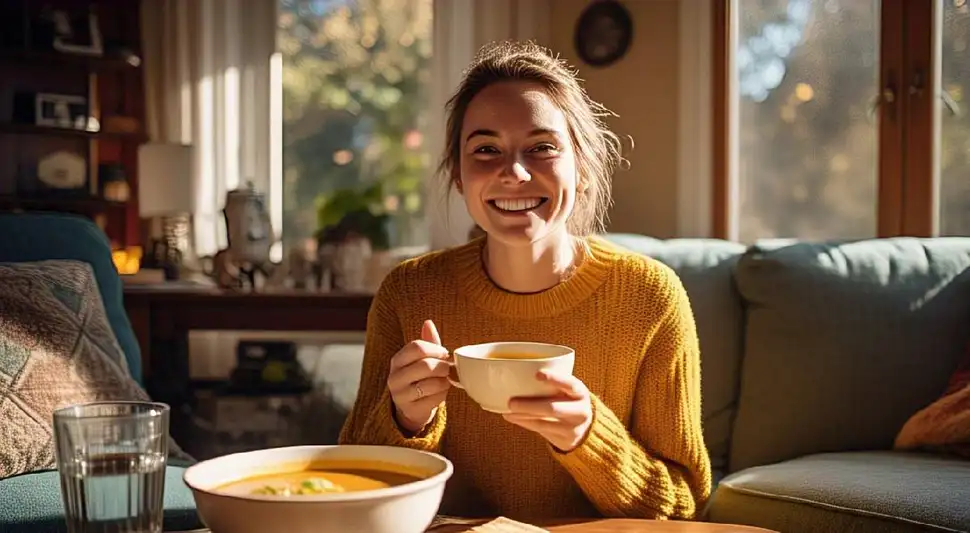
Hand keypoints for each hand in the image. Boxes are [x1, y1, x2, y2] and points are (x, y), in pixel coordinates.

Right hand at [388, 320, 451, 434]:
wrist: (413, 407)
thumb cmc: (420, 378)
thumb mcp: (421, 359)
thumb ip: (427, 342)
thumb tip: (428, 323)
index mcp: (397, 360)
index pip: (416, 347)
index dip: (435, 349)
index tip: (444, 353)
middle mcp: (395, 377)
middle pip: (425, 365)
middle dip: (442, 366)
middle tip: (447, 368)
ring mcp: (401, 395)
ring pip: (431, 383)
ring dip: (444, 381)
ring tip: (444, 380)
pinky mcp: (411, 409)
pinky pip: (434, 399)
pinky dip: (443, 395)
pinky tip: (441, 393)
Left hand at [503, 370, 592, 452]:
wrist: (585, 428)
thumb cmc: (569, 401)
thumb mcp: (568, 390)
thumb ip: (553, 384)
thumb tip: (518, 373)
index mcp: (580, 393)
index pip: (570, 384)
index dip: (555, 379)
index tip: (537, 374)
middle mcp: (580, 411)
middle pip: (552, 408)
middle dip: (529, 406)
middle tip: (511, 402)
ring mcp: (572, 428)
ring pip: (543, 422)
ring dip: (522, 416)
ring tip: (507, 411)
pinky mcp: (564, 440)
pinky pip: (540, 431)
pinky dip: (524, 423)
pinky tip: (513, 417)